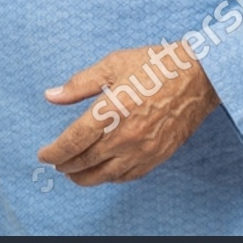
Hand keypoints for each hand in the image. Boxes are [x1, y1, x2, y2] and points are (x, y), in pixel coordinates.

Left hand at [37, 41, 219, 185]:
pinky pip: (128, 176)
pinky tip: (103, 172)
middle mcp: (126, 135)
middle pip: (86, 161)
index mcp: (112, 110)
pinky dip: (110, 178)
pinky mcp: (158, 155)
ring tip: (73, 173)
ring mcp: (144, 149)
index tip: (44, 154)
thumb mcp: (112, 65)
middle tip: (55, 163)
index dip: (54, 152)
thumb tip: (51, 96)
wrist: (198, 77)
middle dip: (65, 166)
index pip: (74, 140)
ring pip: (105, 175)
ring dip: (84, 177)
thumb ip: (78, 84)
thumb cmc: (154, 65)